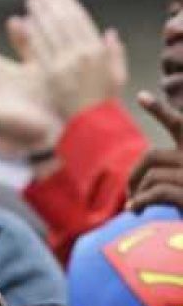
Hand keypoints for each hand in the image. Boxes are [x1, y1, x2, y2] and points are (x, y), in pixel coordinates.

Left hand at [25, 0, 126, 120]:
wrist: (93, 128)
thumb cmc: (105, 106)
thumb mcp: (117, 77)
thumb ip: (115, 53)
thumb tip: (109, 33)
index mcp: (97, 51)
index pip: (81, 21)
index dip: (69, 6)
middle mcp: (82, 54)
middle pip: (63, 22)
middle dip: (51, 5)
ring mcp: (66, 65)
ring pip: (51, 32)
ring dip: (40, 14)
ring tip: (31, 2)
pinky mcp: (51, 76)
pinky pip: (40, 50)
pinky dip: (33, 35)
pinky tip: (25, 23)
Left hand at [127, 91, 182, 211]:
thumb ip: (170, 174)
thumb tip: (136, 186)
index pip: (178, 123)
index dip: (159, 110)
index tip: (141, 95)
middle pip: (151, 156)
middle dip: (133, 174)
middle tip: (128, 192)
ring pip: (150, 177)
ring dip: (137, 194)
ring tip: (134, 208)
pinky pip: (154, 192)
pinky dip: (140, 202)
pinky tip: (136, 210)